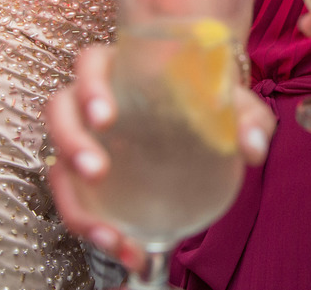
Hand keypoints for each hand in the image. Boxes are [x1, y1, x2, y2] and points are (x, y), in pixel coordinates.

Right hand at [45, 45, 275, 269]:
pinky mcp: (86, 177)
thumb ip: (249, 118)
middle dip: (70, 143)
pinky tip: (125, 248)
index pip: (90, 63)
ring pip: (58, 166)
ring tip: (109, 234)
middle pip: (59, 112)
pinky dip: (94, 228)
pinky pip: (76, 202)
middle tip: (97, 172)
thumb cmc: (212, 101)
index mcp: (122, 69)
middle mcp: (92, 101)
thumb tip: (252, 148)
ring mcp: (85, 139)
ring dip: (75, 204)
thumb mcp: (236, 104)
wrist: (205, 123)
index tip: (105, 116)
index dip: (89, 87)